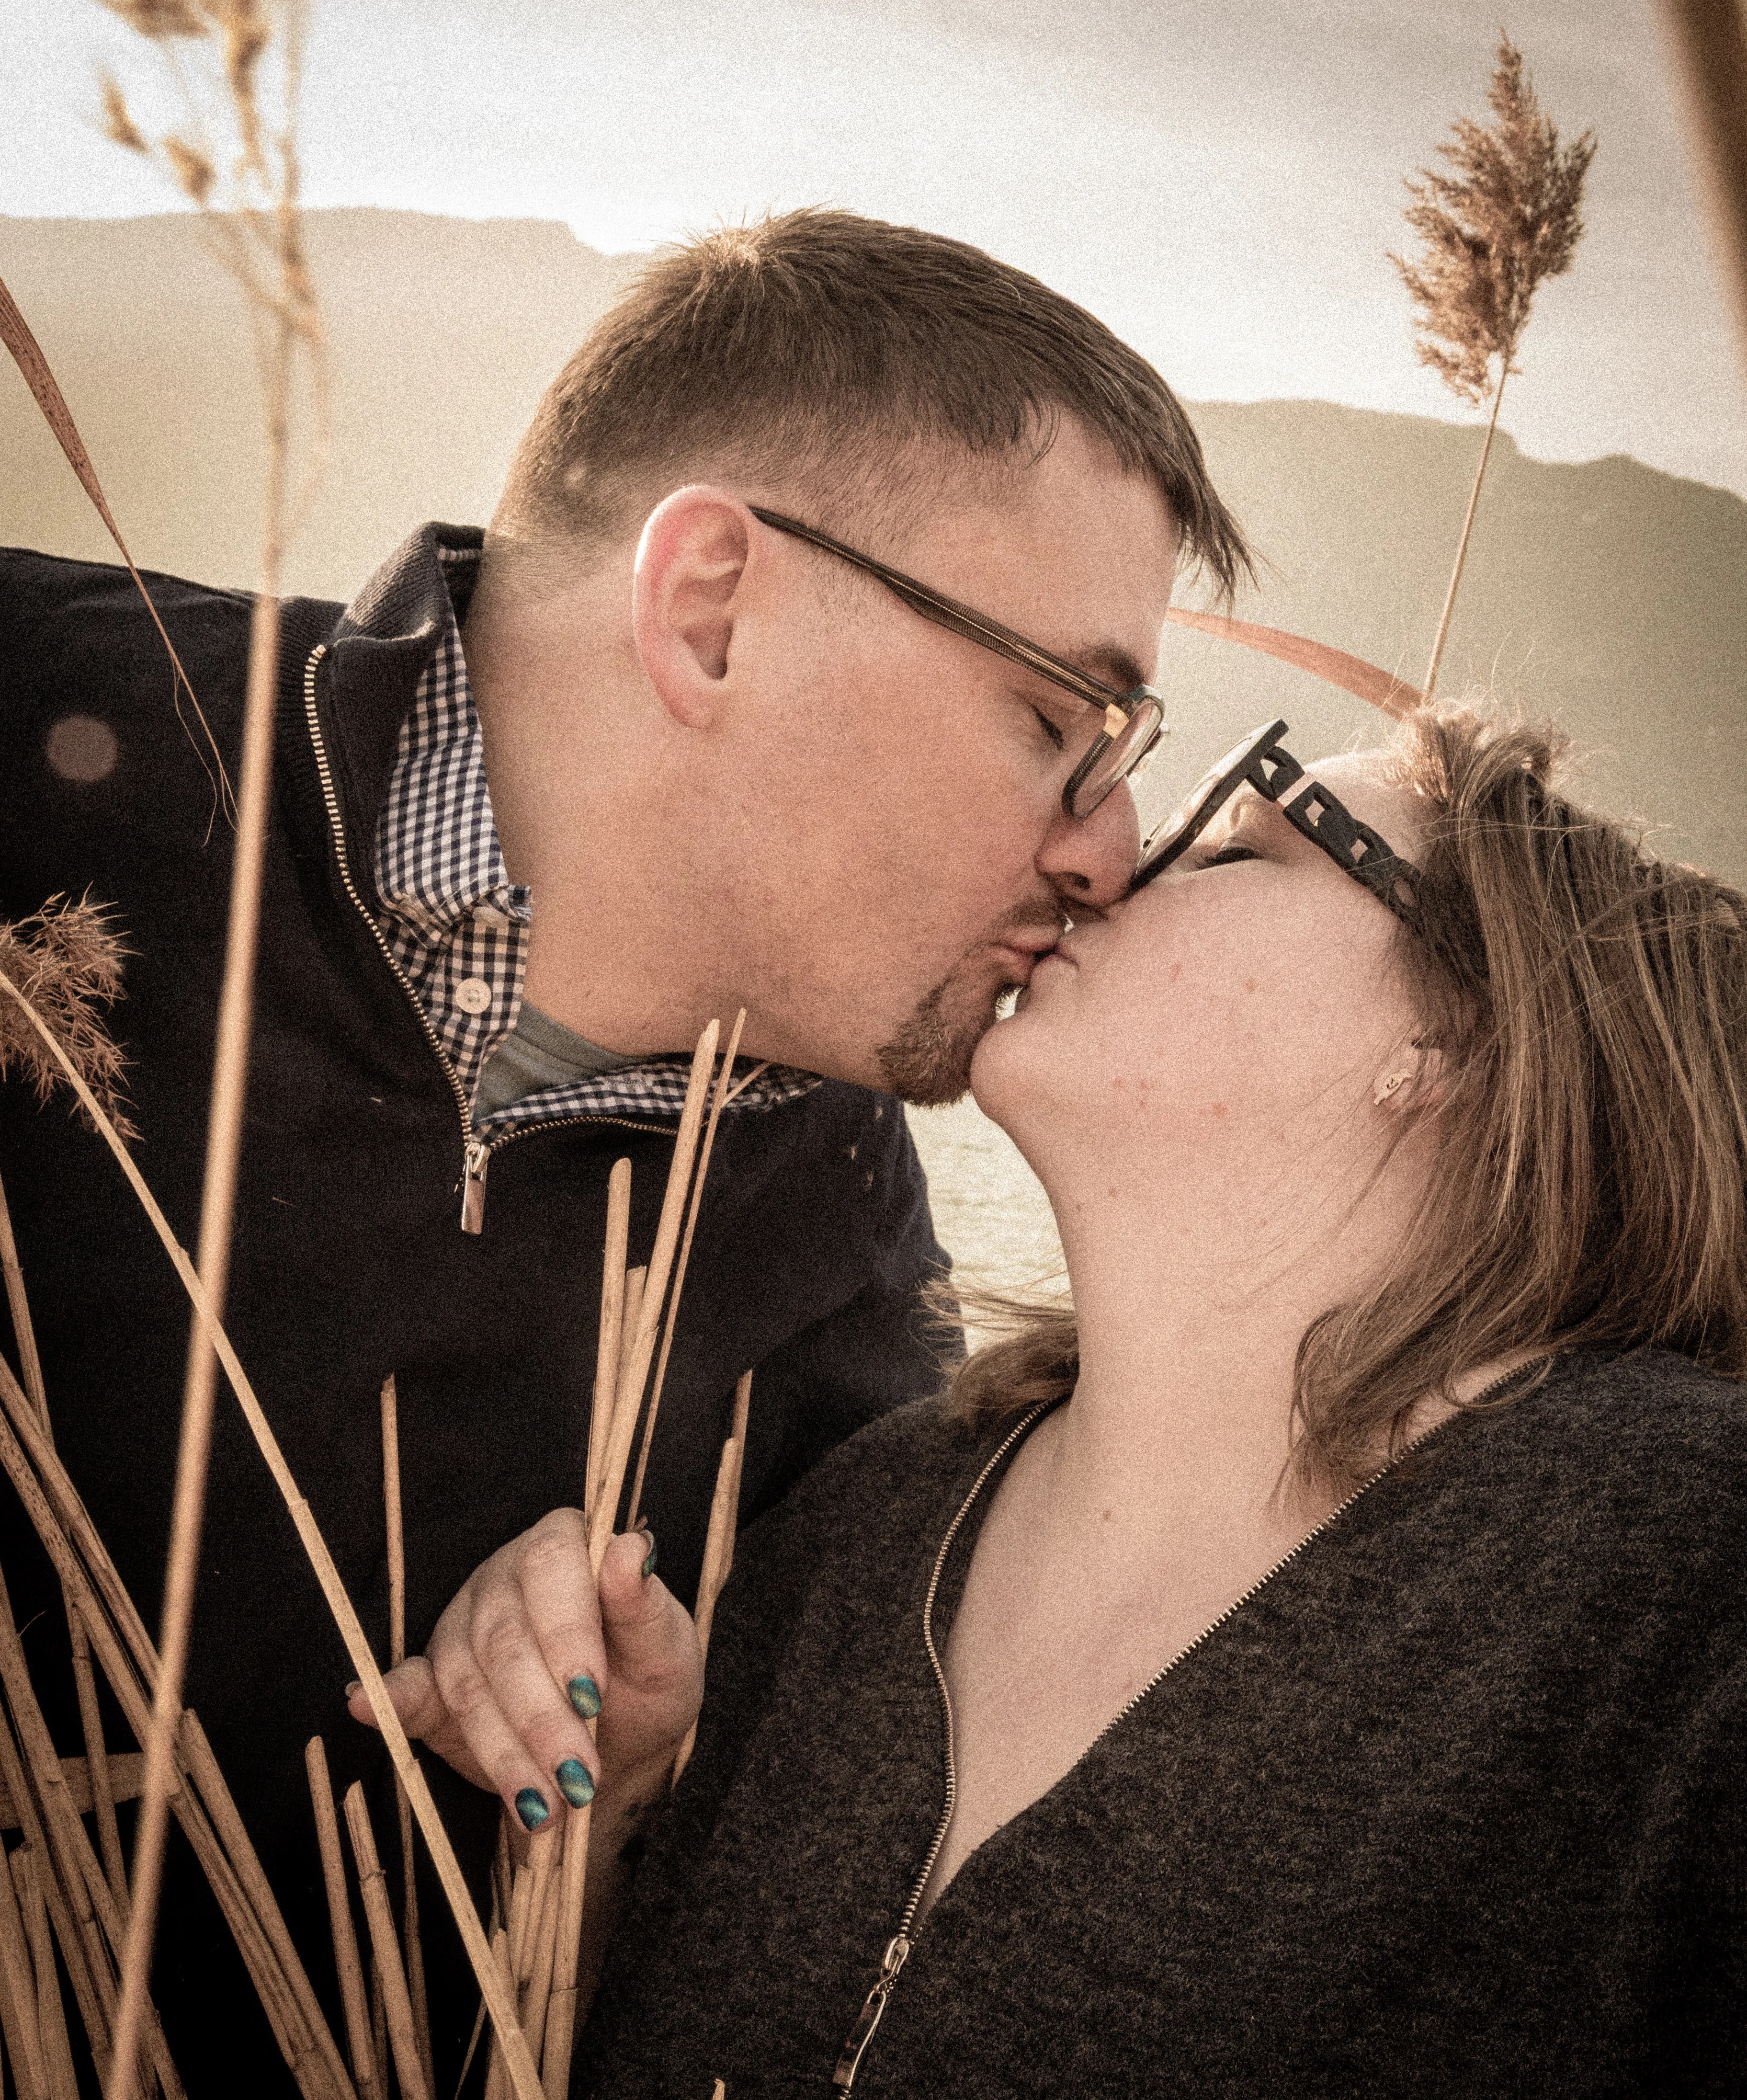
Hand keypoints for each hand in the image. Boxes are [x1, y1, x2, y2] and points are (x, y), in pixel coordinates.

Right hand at [346, 1511, 702, 1830]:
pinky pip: (405, 1688)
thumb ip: (646, 1606)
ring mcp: (461, 1626)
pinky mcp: (431, 1680)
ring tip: (543, 1807)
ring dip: (502, 1749)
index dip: (567, 1629)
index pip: (552, 1565)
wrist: (618, 1747)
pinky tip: (361, 1707)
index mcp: (563, 1547)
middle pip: (506, 1639)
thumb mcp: (668, 1651)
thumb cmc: (647, 1683)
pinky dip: (385, 1700)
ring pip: (467, 1683)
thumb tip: (634, 1548)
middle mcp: (504, 1577)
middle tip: (577, 1780)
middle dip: (542, 1716)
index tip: (592, 1694)